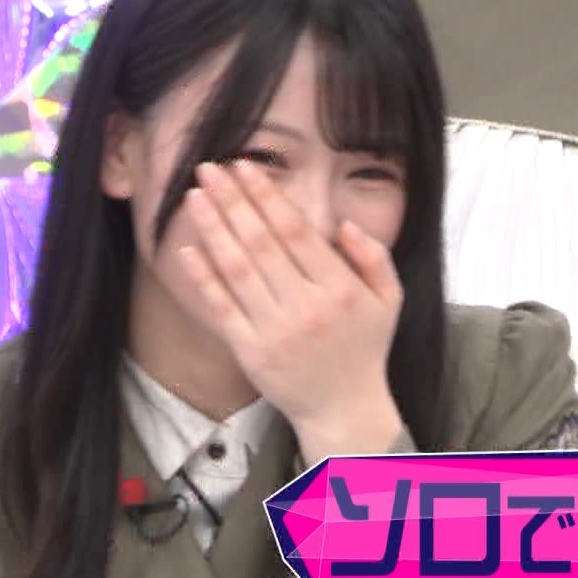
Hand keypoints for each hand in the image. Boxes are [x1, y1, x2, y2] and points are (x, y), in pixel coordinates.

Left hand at [178, 161, 404, 456]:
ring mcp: (275, 330)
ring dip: (213, 229)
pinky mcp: (251, 351)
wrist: (344, 409)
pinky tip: (187, 250)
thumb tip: (346, 224)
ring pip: (238, 270)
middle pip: (261, 243)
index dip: (267, 196)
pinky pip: (223, 308)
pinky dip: (204, 278)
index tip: (245, 167)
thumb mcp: (389, 300)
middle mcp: (306, 306)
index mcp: (339, 288)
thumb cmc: (365, 348)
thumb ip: (374, 257)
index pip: (296, 231)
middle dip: (233, 202)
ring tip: (194, 197)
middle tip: (208, 169)